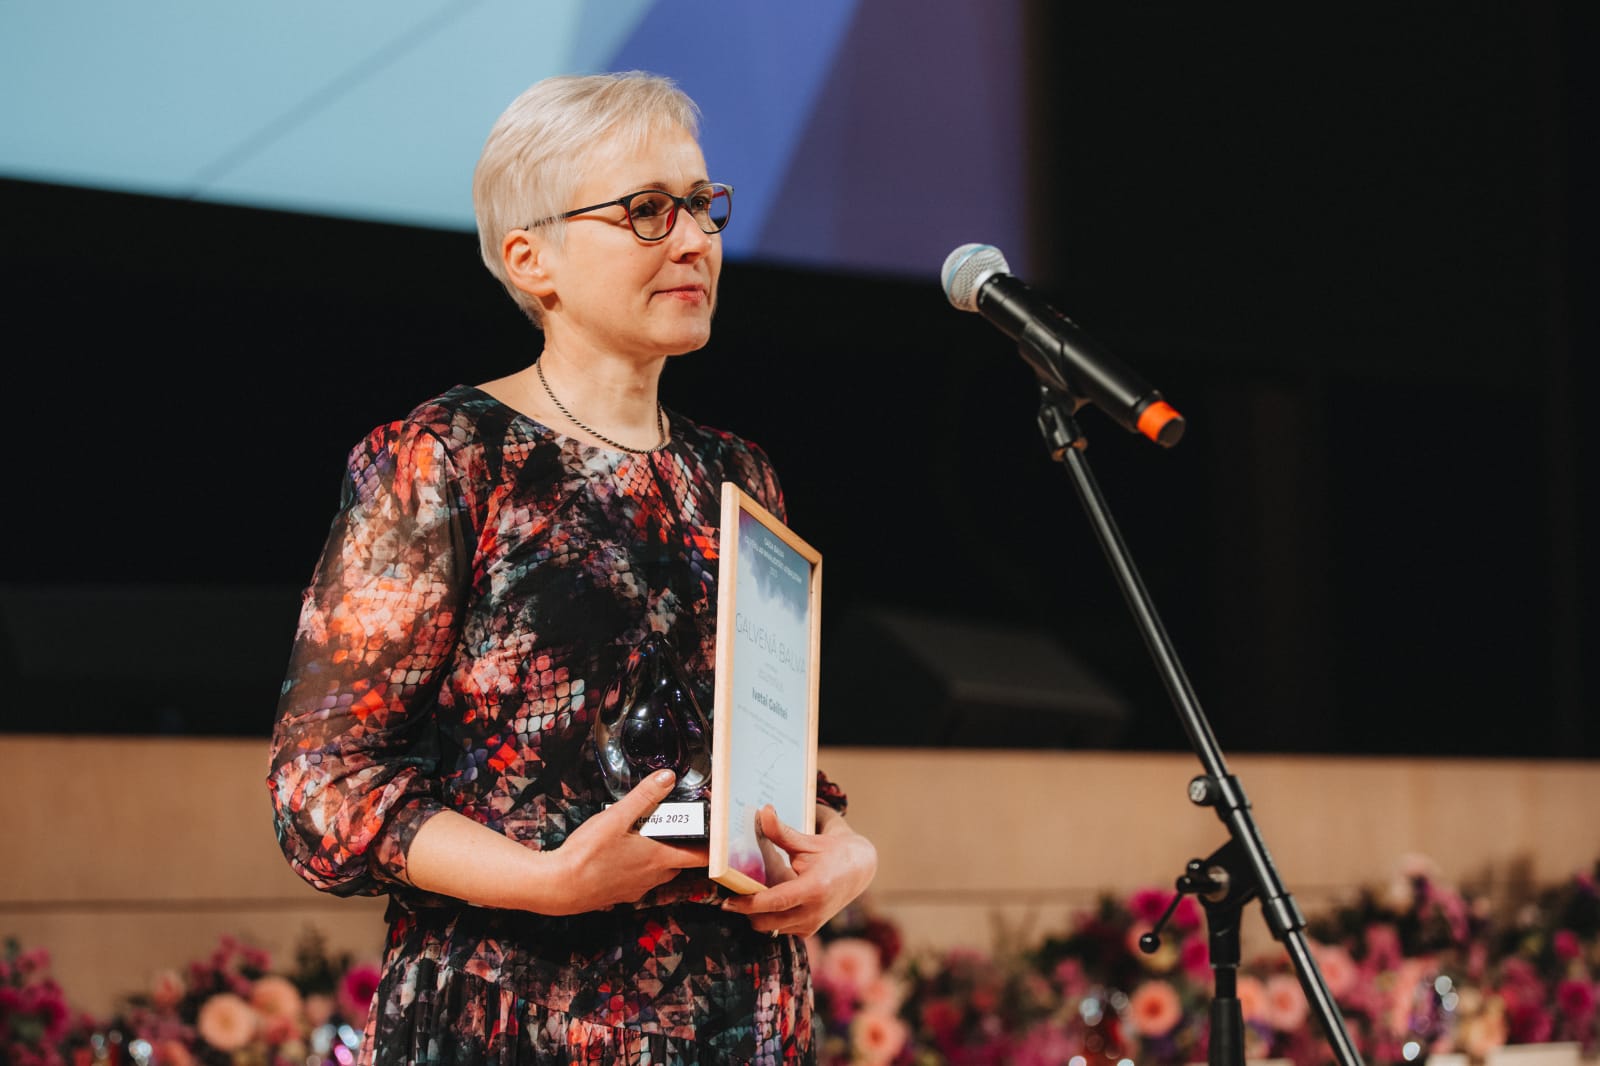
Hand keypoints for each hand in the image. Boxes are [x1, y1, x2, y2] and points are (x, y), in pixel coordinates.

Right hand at [545, 770, 708, 913]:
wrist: (558, 888)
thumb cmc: (587, 854)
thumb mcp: (617, 817)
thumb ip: (644, 797)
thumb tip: (668, 778)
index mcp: (658, 859)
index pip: (700, 856)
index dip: (713, 846)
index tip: (718, 834)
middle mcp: (652, 877)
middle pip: (679, 862)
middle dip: (681, 845)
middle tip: (675, 825)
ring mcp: (635, 889)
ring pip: (658, 871)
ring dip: (658, 856)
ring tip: (645, 835)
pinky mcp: (618, 894)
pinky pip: (638, 879)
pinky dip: (638, 866)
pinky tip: (621, 854)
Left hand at [720, 805, 876, 936]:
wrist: (859, 870)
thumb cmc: (833, 853)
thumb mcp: (807, 841)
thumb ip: (782, 832)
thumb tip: (763, 812)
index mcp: (814, 888)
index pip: (774, 902)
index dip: (748, 904)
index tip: (727, 901)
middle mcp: (813, 912)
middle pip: (766, 922)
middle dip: (747, 911)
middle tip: (734, 895)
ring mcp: (812, 924)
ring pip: (771, 928)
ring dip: (758, 915)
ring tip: (753, 895)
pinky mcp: (810, 930)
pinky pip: (781, 929)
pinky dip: (771, 919)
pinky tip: (770, 901)